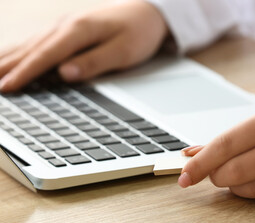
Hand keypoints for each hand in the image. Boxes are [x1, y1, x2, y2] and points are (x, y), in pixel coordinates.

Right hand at [0, 0, 167, 91]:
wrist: (148, 11)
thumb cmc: (139, 32)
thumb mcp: (124, 51)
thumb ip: (94, 62)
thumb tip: (65, 74)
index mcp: (79, 30)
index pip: (46, 55)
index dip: (25, 73)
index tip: (7, 87)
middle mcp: (67, 24)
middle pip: (32, 48)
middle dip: (8, 67)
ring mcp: (66, 24)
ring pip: (31, 42)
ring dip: (10, 57)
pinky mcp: (69, 28)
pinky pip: (40, 40)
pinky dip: (22, 49)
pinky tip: (14, 55)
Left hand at [180, 94, 254, 201]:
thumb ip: (237, 136)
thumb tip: (196, 151)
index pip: (226, 145)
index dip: (200, 163)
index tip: (185, 174)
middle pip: (234, 172)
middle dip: (215, 176)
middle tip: (214, 171)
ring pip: (251, 190)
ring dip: (234, 186)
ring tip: (237, 174)